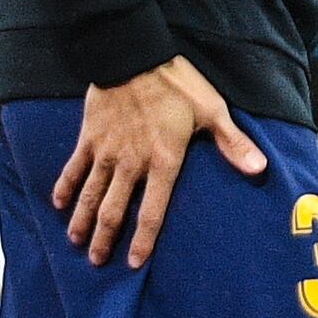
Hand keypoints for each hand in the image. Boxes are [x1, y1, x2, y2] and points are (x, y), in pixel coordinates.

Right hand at [57, 57, 261, 266]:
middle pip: (112, 211)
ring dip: (82, 220)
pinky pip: (74, 167)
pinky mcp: (89, 137)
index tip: (134, 262)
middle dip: (104, 239)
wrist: (131, 54)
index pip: (151, 212)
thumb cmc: (176, 83)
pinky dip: (65, 186)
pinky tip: (58, 204)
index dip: (142, 240)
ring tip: (76, 241)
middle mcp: (131, 164)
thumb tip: (259, 169)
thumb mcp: (211, 110)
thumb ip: (233, 143)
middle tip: (96, 261)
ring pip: (90, 195)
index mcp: (163, 162)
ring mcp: (106, 152)